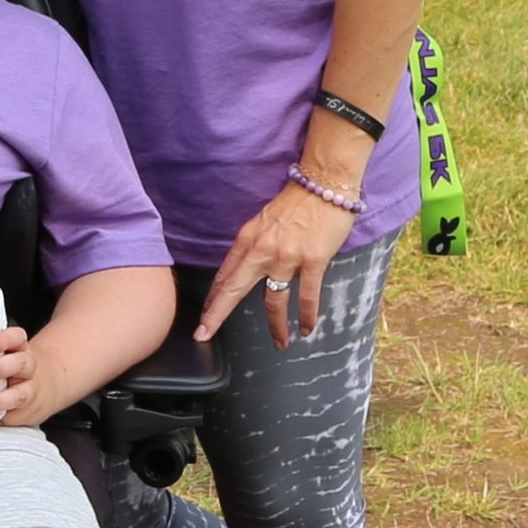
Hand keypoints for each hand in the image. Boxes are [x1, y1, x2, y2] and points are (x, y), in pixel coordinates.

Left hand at [0, 324, 67, 427]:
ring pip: (19, 394)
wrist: (45, 387)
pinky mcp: (28, 411)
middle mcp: (28, 367)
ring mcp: (31, 390)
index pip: (15, 337)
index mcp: (19, 348)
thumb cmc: (13, 367)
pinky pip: (14, 416)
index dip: (3, 340)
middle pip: (19, 363)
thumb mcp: (5, 352)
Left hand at [195, 183, 359, 348]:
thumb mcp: (262, 222)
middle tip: (204, 335)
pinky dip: (306, 316)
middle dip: (216, 315)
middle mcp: (262, 250)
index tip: (203, 318)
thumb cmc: (295, 203)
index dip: (212, 299)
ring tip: (280, 343)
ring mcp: (287, 257)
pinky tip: (306, 328)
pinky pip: (307, 296)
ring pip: (274, 300)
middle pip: (233, 290)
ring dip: (276, 326)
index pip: (224, 276)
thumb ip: (251, 247)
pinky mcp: (313, 260)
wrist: (324, 184)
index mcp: (247, 240)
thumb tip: (241, 272)